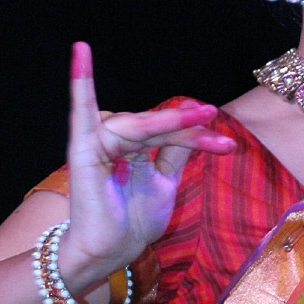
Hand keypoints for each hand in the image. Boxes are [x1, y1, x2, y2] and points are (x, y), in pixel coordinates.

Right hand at [57, 41, 233, 286]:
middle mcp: (112, 139)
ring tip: (203, 122)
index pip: (162, 131)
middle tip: (214, 120)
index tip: (223, 143)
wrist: (112, 251)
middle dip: (186, 127)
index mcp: (130, 146)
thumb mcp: (164, 181)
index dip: (191, 132)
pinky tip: (80, 51)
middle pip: (154, 126)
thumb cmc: (133, 221)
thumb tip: (197, 124)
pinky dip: (79, 80)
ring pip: (140, 124)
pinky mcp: (83, 148)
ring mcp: (97, 141)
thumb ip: (175, 151)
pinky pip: (81, 110)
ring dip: (171, 123)